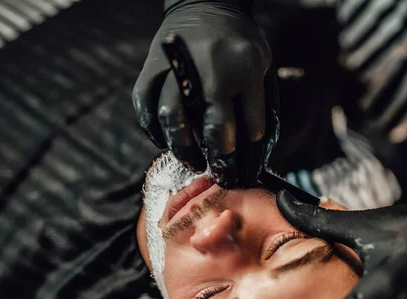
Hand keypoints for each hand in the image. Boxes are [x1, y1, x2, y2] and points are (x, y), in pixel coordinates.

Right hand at [132, 0, 277, 186]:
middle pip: (215, 127)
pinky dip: (154, 129)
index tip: (245, 171)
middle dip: (220, 158)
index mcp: (246, 69)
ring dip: (183, 147)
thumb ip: (257, 102)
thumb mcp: (261, 64)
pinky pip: (146, 107)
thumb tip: (252, 150)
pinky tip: (166, 140)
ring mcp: (178, 68)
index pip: (251, 126)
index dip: (249, 156)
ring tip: (192, 161)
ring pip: (174, 118)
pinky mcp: (151, 69)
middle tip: (221, 174)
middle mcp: (212, 70)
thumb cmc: (238, 44)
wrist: (205, 5)